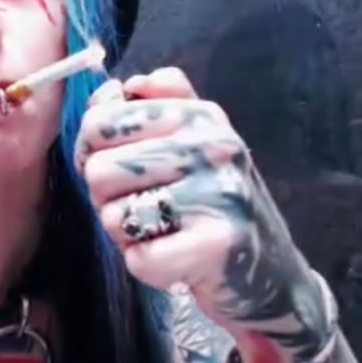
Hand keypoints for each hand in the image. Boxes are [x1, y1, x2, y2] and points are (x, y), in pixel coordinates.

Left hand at [75, 68, 334, 362]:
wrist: (270, 273)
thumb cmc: (211, 204)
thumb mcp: (188, 144)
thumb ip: (147, 107)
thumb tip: (114, 89)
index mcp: (199, 115)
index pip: (101, 122)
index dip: (91, 153)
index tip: (119, 170)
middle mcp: (214, 146)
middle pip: (98, 171)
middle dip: (109, 199)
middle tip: (149, 209)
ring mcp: (220, 194)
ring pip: (114, 216)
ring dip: (128, 235)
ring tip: (166, 233)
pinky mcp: (217, 245)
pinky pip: (138, 258)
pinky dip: (148, 267)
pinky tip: (177, 261)